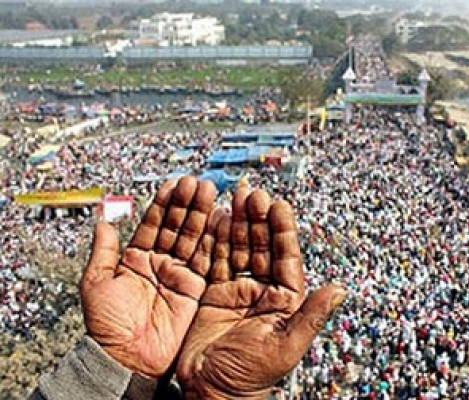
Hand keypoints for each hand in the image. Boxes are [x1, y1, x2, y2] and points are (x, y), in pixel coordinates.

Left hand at [80, 177, 224, 378]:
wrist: (128, 359)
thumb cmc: (107, 326)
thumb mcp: (97, 283)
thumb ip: (104, 251)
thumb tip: (102, 221)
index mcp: (136, 260)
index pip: (153, 224)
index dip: (163, 204)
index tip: (173, 184)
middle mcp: (160, 264)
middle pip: (177, 227)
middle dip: (187, 204)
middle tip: (196, 184)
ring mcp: (179, 275)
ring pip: (193, 239)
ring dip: (202, 216)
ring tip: (209, 193)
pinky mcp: (196, 289)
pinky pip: (206, 261)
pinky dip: (213, 241)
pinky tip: (219, 221)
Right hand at [177, 186, 345, 398]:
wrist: (209, 393)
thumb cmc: (250, 377)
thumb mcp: (285, 347)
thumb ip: (312, 316)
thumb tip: (342, 289)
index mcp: (285, 300)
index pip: (287, 258)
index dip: (283, 231)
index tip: (279, 205)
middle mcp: (263, 290)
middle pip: (262, 246)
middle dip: (258, 219)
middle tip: (252, 193)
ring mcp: (238, 290)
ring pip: (239, 248)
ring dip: (238, 223)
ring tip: (235, 196)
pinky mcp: (213, 293)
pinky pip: (215, 260)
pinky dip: (215, 240)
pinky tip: (215, 218)